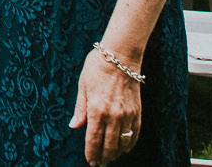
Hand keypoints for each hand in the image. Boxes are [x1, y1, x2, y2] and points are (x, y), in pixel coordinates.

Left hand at [71, 47, 142, 163]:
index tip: (90, 161)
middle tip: (99, 164)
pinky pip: (135, 134)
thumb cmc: (97, 68)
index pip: (94, 139)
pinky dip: (130, 144)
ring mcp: (127, 114)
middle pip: (109, 145)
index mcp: (96, 110)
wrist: (120, 56)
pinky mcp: (137, 112)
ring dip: (116, 153)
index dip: (91, 153)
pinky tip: (125, 148)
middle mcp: (113, 115)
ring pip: (122, 142)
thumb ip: (80, 109)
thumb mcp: (82, 86)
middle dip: (103, 157)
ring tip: (110, 158)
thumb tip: (73, 126)